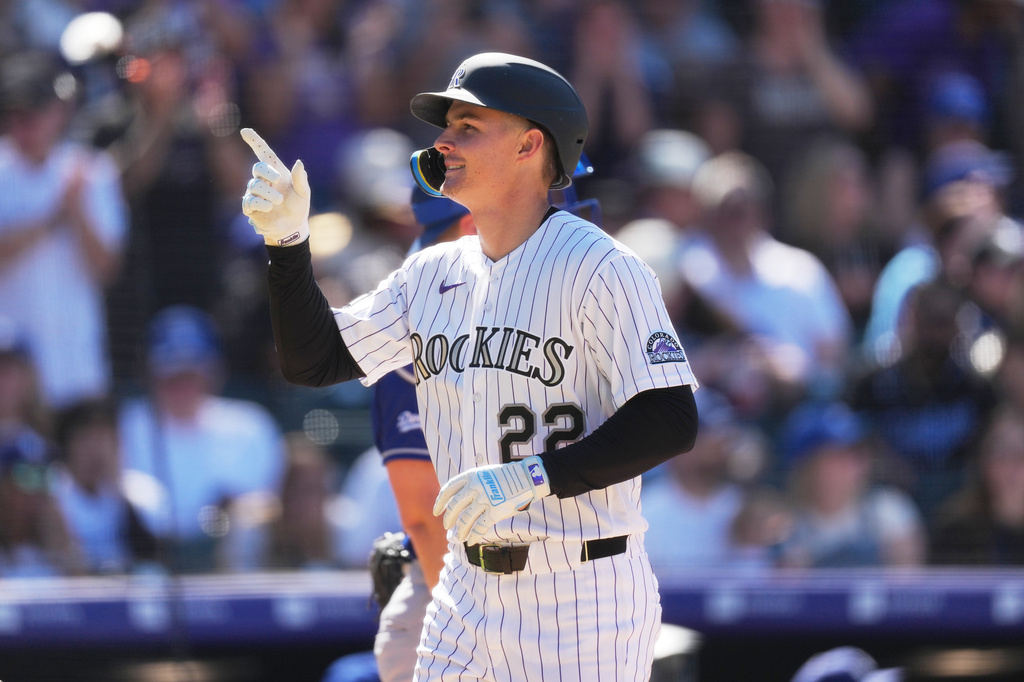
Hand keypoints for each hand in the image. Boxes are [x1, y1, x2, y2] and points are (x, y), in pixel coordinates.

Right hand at [240, 127, 310, 246]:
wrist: (292, 227)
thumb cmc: (298, 207)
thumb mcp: (304, 193)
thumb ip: (301, 179)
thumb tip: (299, 162)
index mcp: (276, 172)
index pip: (263, 153)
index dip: (255, 142)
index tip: (245, 131)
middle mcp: (263, 180)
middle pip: (258, 168)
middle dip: (267, 173)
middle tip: (278, 181)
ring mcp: (255, 193)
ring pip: (254, 186)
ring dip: (268, 193)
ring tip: (278, 202)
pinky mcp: (250, 207)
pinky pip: (249, 201)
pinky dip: (260, 204)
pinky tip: (268, 208)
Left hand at [433, 456, 550, 543]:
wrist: (526, 477)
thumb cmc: (504, 477)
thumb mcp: (483, 473)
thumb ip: (470, 484)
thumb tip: (457, 501)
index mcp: (470, 476)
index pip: (447, 490)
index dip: (439, 503)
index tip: (436, 512)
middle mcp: (475, 487)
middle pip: (454, 507)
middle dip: (448, 519)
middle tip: (447, 526)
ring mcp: (485, 500)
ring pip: (465, 521)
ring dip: (459, 532)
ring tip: (456, 539)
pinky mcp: (496, 511)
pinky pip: (480, 527)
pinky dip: (474, 536)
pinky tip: (471, 541)